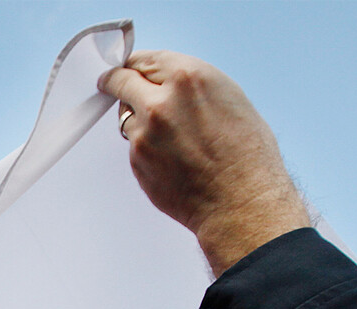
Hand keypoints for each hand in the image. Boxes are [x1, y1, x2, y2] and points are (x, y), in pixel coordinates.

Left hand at [99, 51, 308, 275]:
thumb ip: (191, 85)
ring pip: (126, 116)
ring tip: (171, 137)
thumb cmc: (245, 154)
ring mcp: (144, 133)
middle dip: (116, 82)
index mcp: (188, 78)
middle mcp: (161, 102)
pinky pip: (133, 145)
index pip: (146, 59)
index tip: (130, 68)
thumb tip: (166, 82)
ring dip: (139, 120)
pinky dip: (146, 147)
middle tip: (111, 84)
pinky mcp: (136, 160)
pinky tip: (172, 158)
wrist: (240, 199)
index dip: (138, 65)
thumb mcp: (229, 98)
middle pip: (121, 81)